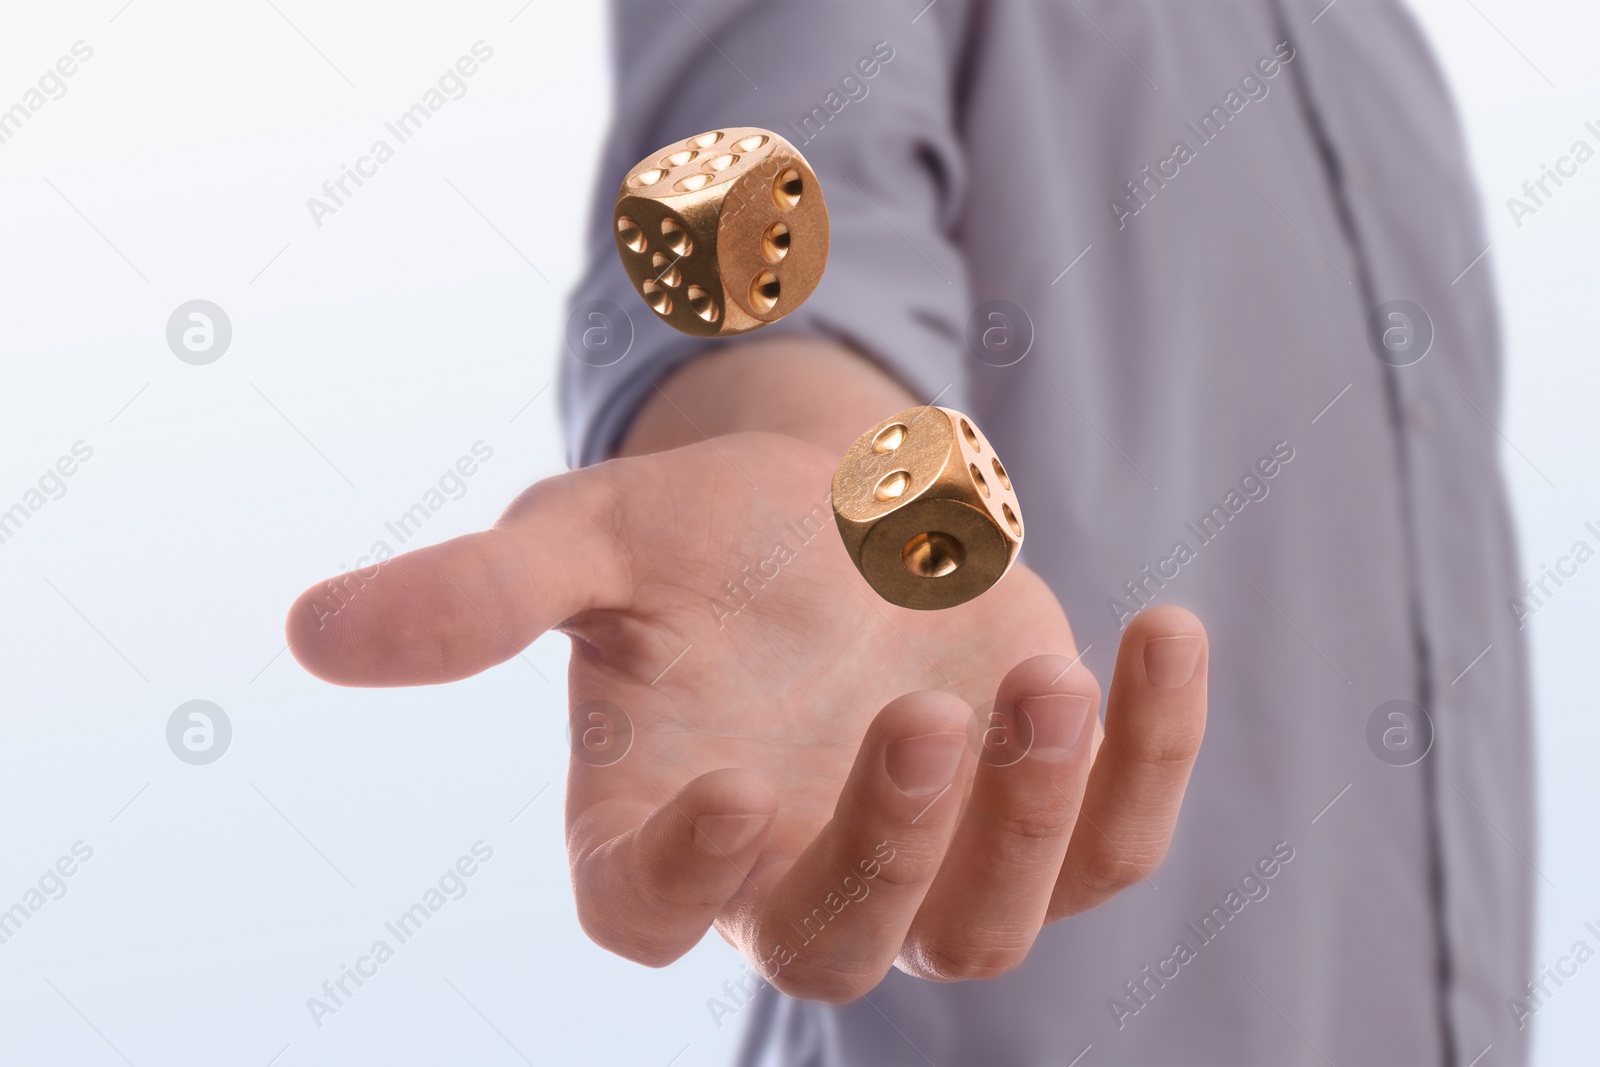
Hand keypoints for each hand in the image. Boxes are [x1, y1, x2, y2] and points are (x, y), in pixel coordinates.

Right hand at [286, 431, 1206, 999]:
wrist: (845, 505)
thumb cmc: (707, 529)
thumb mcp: (595, 536)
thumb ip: (478, 594)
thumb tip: (308, 632)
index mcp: (663, 813)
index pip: (644, 914)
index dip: (681, 880)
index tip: (725, 787)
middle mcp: (794, 864)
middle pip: (837, 946)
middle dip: (889, 852)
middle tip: (919, 718)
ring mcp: (930, 850)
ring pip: (987, 927)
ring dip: (1027, 819)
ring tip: (1037, 672)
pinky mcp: (1039, 805)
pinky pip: (1113, 839)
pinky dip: (1153, 755)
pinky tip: (1163, 628)